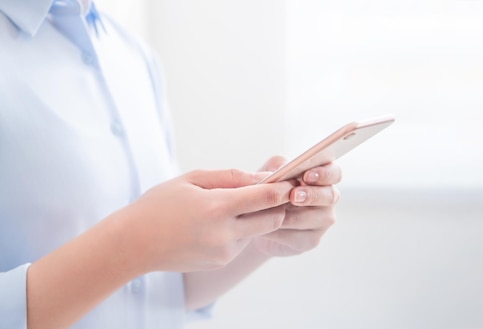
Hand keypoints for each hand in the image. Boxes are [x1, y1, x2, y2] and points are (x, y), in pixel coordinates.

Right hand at [121, 169, 293, 271]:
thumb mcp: (192, 179)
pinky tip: (216, 223)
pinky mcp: (221, 263)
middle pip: (273, 219)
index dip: (284, 187)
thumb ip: (231, 177)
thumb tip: (263, 177)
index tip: (292, 179)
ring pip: (257, 230)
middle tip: (276, 191)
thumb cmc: (160, 205)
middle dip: (279, 205)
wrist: (133, 244)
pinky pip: (241, 242)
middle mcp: (225, 234)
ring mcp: (224, 252)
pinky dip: (239, 230)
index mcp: (217, 207)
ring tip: (235, 205)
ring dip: (257, 217)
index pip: (266, 197)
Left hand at [252, 156, 341, 256]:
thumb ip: (277, 165)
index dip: (324, 173)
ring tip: (268, 212)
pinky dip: (279, 232)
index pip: (334, 172)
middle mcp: (327, 198)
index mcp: (322, 177)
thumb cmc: (267, 190)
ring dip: (289, 215)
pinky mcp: (311, 240)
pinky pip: (298, 236)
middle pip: (330, 196)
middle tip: (294, 196)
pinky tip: (266, 228)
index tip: (307, 176)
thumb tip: (281, 169)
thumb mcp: (269, 172)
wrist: (255, 220)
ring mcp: (322, 221)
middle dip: (312, 195)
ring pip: (311, 218)